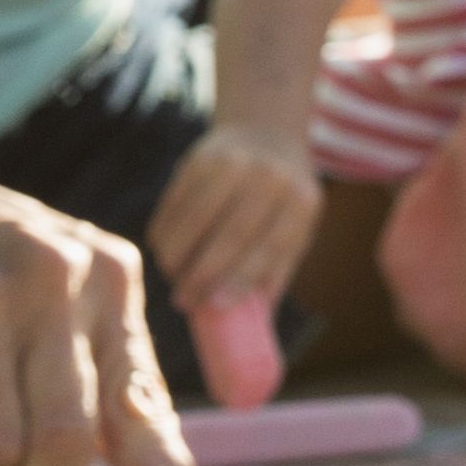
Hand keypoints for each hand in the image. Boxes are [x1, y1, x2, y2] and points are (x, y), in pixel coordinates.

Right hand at [144, 123, 321, 322]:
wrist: (265, 135)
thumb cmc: (281, 200)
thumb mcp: (294, 228)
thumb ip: (274, 272)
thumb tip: (254, 330)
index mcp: (302, 201)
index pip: (272, 246)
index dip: (242, 279)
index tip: (215, 307)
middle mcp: (271, 178)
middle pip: (232, 234)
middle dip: (204, 274)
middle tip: (184, 301)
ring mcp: (234, 164)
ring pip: (196, 219)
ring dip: (177, 255)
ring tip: (173, 277)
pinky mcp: (199, 158)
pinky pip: (174, 203)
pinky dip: (165, 231)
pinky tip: (163, 250)